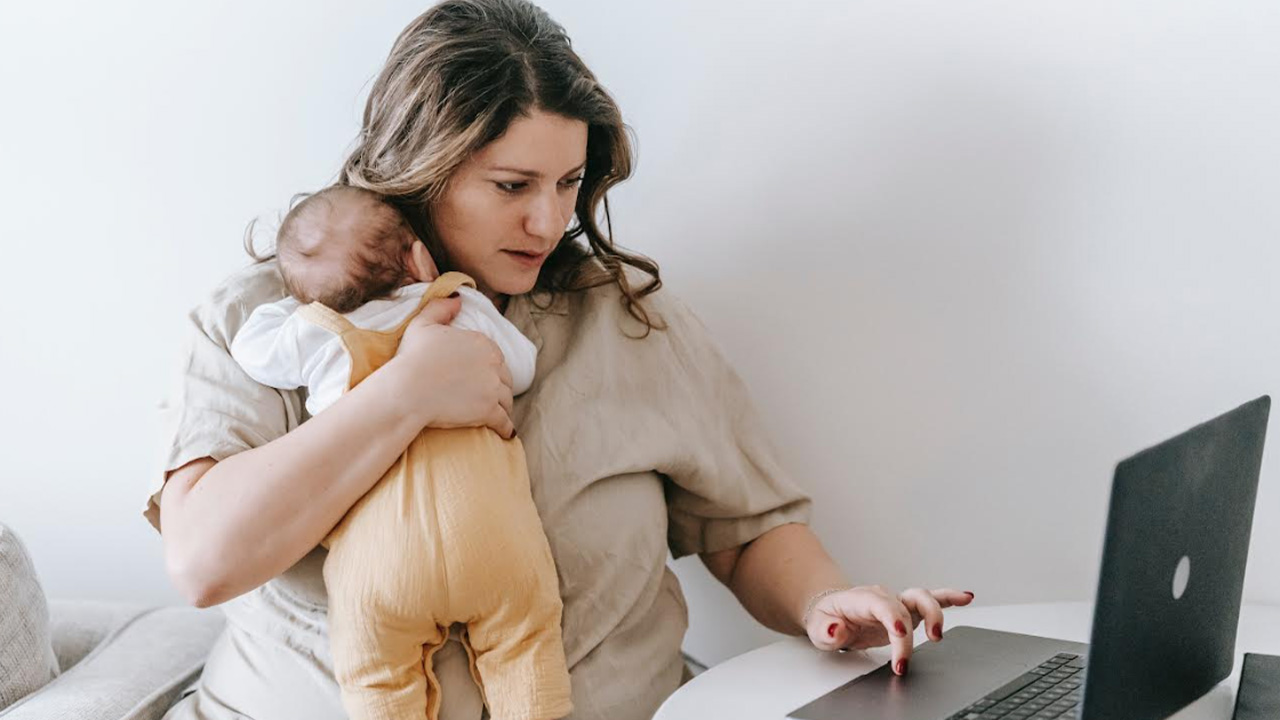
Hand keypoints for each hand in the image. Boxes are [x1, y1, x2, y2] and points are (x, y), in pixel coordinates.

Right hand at [389, 295, 515, 438]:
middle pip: (505, 379)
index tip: (484, 377)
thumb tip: (458, 299)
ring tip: (499, 414)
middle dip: (499, 388)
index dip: (491, 368)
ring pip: (507, 400)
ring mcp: (492, 388)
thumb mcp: (422, 324)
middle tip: (492, 398)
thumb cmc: (411, 358)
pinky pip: (505, 422)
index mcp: (482, 343)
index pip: (496, 358)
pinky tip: (506, 432)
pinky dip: (507, 428)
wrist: (407, 389)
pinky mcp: (489, 410)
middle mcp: (493, 363)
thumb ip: (441, 308)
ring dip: (504, 407)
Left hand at [803, 585, 974, 675]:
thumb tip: (836, 629)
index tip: (900, 634)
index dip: (893, 618)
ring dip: (935, 614)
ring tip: (938, 635)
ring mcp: (897, 603)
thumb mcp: (818, 628)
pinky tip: (966, 598)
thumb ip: (827, 630)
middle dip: (911, 632)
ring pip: (922, 598)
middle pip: (905, 606)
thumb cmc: (827, 619)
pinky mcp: (907, 612)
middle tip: (907, 658)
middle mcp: (883, 597)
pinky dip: (949, 598)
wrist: (832, 613)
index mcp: (862, 599)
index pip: (882, 605)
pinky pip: (932, 601)